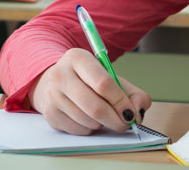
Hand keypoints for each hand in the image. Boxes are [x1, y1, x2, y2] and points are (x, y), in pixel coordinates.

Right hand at [29, 48, 150, 134]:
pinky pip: (79, 130)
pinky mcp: (49, 114)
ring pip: (88, 121)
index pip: (103, 83)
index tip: (131, 112)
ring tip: (103, 115)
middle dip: (116, 120)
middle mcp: (60, 74)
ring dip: (103, 124)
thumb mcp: (110, 77)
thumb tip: (139, 110)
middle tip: (125, 123)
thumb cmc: (87, 80)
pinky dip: (90, 129)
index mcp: (77, 58)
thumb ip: (132, 93)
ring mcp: (52, 95)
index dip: (120, 102)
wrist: (54, 82)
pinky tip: (87, 118)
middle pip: (95, 107)